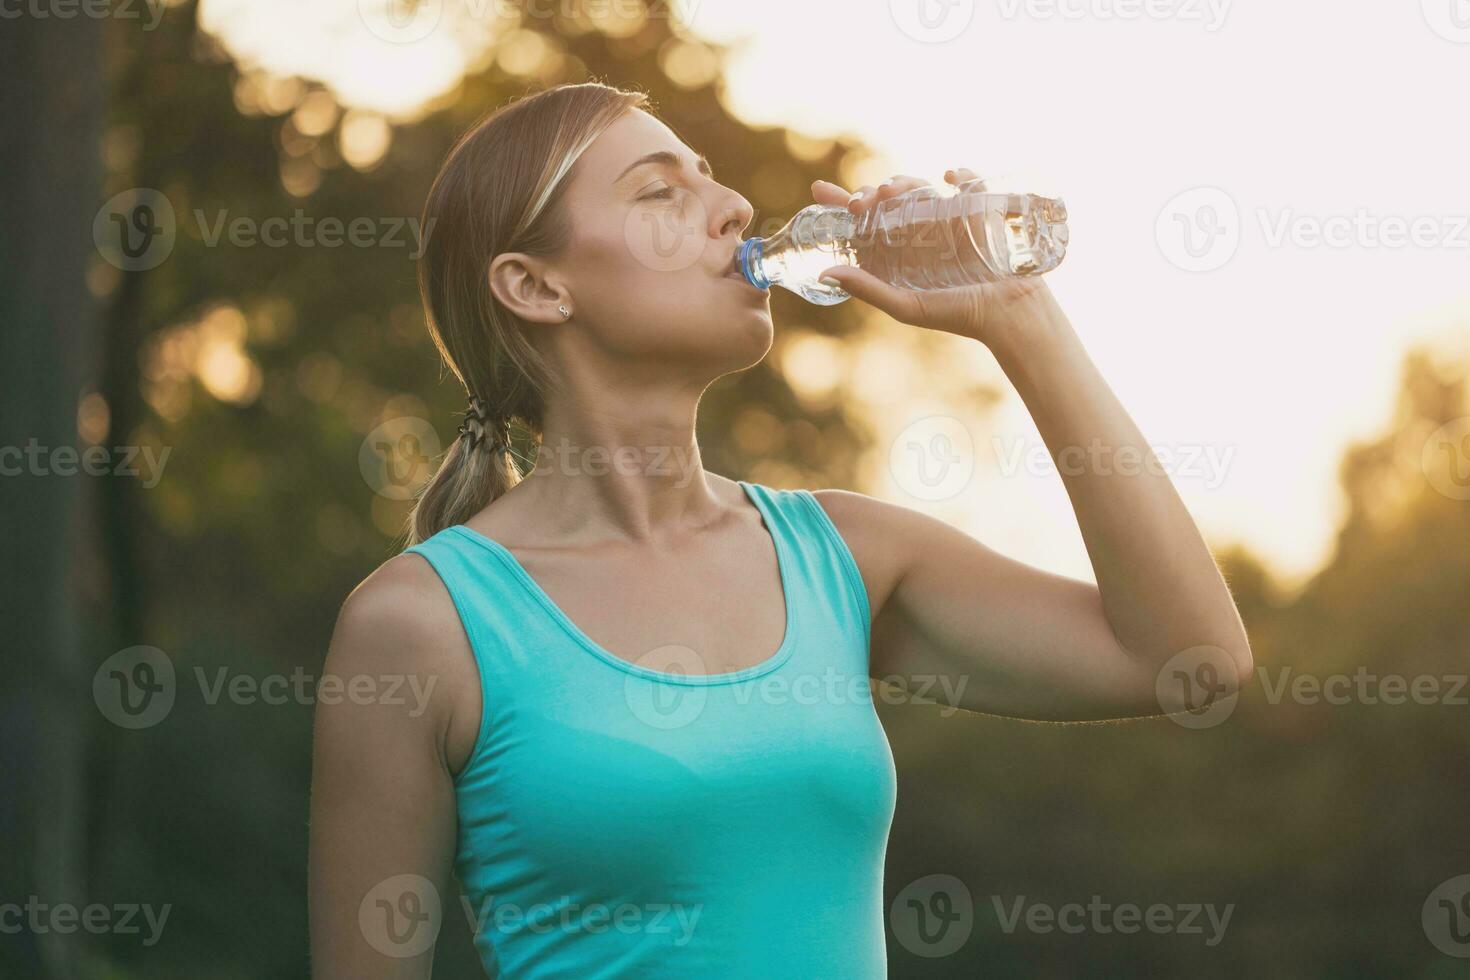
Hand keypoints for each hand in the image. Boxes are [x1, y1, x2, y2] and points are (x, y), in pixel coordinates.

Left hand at [811, 169, 1065, 349]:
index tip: (819, 190)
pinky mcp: (977, 211)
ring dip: (903, 182)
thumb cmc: (958, 315)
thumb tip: (823, 273)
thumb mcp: (906, 306)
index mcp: (898, 254)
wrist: (1009, 313)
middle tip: (864, 200)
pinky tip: (949, 177)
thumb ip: (868, 289)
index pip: (862, 223)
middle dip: (871, 193)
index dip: (840, 204)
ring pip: (918, 187)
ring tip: (892, 190)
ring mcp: (947, 219)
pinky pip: (968, 182)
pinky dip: (960, 174)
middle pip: (887, 200)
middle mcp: (918, 233)